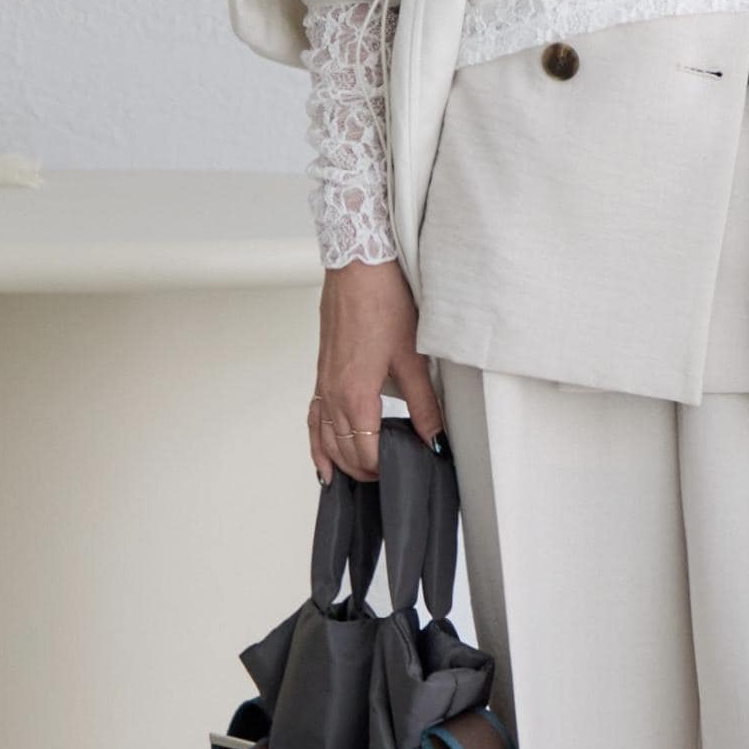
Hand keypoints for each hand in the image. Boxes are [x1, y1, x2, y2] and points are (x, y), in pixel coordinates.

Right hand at [309, 257, 443, 483]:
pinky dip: (317, 442)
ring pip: (324, 438)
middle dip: (364, 470)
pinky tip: (322, 457)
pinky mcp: (322, 373)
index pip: (365, 451)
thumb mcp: (413, 357)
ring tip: (355, 481)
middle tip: (388, 480)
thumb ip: (425, 405)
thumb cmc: (384, 303)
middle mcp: (333, 394)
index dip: (383, 468)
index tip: (402, 474)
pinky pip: (314, 418)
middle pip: (343, 450)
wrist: (358, 267)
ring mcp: (323, 384)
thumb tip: (434, 440)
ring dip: (338, 462)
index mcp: (355, 394)